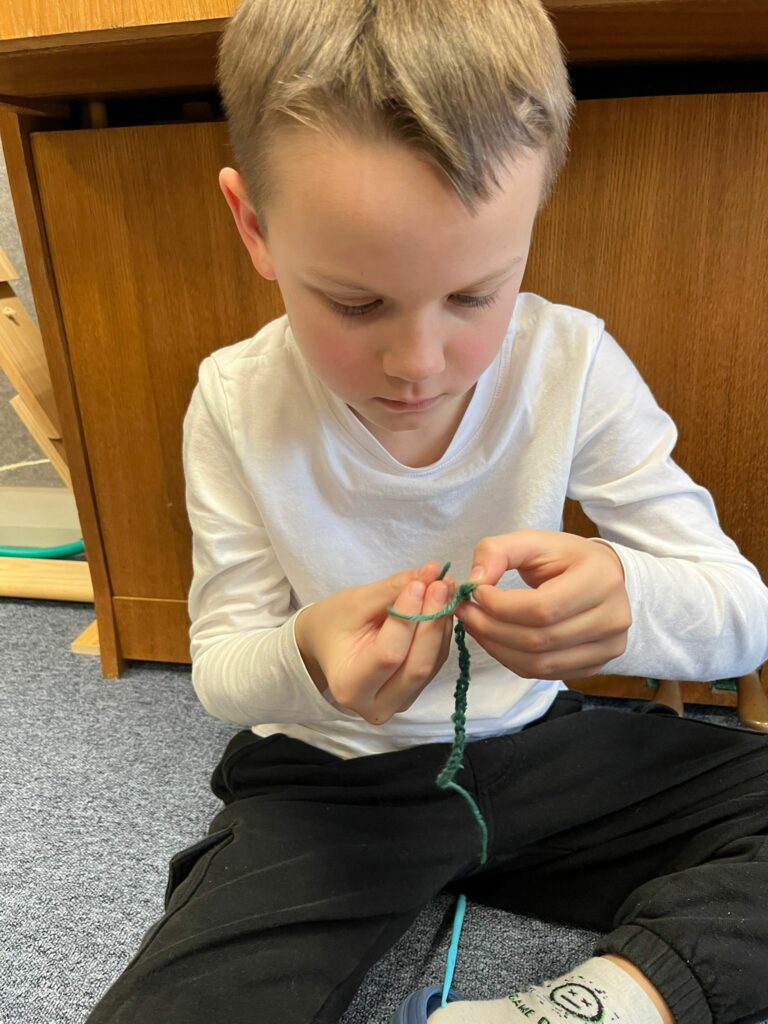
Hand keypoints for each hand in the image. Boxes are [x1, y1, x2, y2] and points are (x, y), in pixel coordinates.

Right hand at [295, 562, 456, 723]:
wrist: (328, 645)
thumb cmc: (334, 623)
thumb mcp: (356, 602)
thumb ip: (394, 588)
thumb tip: (431, 572)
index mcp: (350, 686)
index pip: (389, 655)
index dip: (408, 617)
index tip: (419, 583)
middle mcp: (376, 705)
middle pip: (417, 666)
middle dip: (432, 621)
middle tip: (440, 583)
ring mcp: (398, 703)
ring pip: (431, 664)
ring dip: (441, 624)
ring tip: (443, 587)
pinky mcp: (413, 694)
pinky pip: (435, 664)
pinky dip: (440, 633)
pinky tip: (442, 605)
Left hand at [454, 530, 630, 679]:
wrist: (602, 578)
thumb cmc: (565, 558)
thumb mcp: (532, 541)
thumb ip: (497, 552)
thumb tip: (473, 583)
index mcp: (600, 580)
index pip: (543, 607)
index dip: (501, 606)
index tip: (474, 594)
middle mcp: (612, 618)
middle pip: (539, 639)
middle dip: (491, 628)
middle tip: (465, 613)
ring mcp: (608, 648)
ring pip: (539, 663)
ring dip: (497, 648)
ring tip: (476, 626)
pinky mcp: (595, 666)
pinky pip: (543, 674)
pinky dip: (511, 660)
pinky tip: (496, 640)